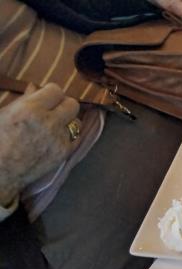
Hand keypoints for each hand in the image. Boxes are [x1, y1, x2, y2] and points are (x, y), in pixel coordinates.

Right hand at [0, 84, 78, 204]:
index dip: (51, 93)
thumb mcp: (4, 114)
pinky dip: (68, 136)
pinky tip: (56, 138)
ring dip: (67, 121)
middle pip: (72, 104)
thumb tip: (35, 87)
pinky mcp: (64, 153)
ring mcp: (59, 139)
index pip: (56, 90)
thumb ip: (23, 99)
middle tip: (53, 110)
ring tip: (54, 126)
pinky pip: (76, 138)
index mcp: (29, 109)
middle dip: (63, 105)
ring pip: (77, 121)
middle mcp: (48, 123)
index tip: (46, 97)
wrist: (1, 171)